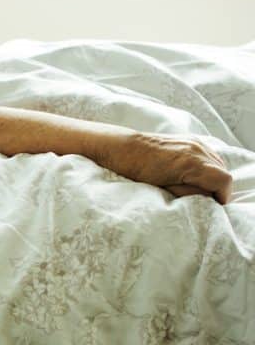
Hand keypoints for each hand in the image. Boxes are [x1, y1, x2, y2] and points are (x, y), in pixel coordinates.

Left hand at [101, 132, 232, 203]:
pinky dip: (206, 166)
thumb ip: (188, 194)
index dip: (222, 196)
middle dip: (217, 188)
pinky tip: (192, 174)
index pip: (223, 180)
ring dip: (212, 176)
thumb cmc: (136, 170)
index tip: (213, 206)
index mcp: (191, 163)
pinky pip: (208, 154)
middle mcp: (196, 149)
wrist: (121, 147)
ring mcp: (193, 142)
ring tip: (196, 188)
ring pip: (218, 162)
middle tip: (203, 199)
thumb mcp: (162, 189)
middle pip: (223, 172)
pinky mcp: (189, 139)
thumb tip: (206, 198)